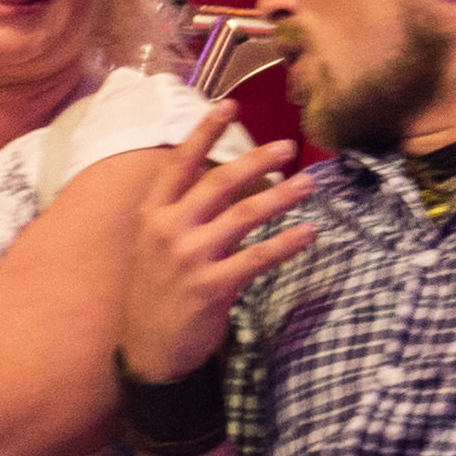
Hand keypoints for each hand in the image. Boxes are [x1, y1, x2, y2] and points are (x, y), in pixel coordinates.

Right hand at [122, 103, 313, 382]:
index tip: (229, 104)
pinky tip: (309, 234)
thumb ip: (180, 213)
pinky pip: (258, 258)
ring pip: (243, 216)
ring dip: (280, 197)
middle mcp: (169, 230)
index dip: (204, 132)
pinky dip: (286, 244)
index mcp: (152, 215)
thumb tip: (222, 180)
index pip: (179, 163)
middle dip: (256, 161)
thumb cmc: (155, 294)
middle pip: (219, 183)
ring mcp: (190, 258)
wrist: (146, 351)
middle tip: (287, 147)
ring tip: (309, 184)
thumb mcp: (153, 246)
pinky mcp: (212, 287)